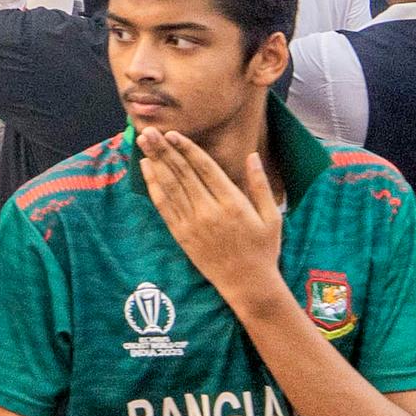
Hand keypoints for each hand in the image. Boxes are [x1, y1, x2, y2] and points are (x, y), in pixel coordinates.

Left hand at [138, 126, 286, 303]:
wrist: (248, 285)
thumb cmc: (264, 249)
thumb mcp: (271, 217)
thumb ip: (260, 185)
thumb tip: (253, 156)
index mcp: (233, 203)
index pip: (205, 168)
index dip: (187, 148)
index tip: (172, 133)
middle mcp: (209, 211)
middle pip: (182, 173)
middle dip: (164, 149)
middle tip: (149, 131)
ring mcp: (193, 223)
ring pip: (170, 186)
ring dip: (155, 162)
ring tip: (144, 143)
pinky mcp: (182, 234)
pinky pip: (164, 206)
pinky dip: (153, 186)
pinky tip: (146, 170)